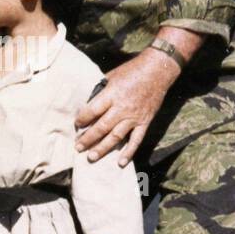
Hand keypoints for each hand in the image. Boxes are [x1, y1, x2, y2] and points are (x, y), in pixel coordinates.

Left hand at [74, 50, 179, 165]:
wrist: (158, 70)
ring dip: (102, 148)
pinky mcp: (144, 122)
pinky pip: (136, 140)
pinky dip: (128, 153)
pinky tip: (120, 163)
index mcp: (112, 94)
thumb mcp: (112, 75)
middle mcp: (122, 108)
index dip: (82, 119)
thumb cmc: (132, 70)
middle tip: (77, 147)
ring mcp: (134, 117)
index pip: (92, 111)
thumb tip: (88, 102)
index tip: (77, 124)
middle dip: (87, 138)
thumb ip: (101, 90)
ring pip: (115, 137)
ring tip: (91, 157)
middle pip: (101, 127)